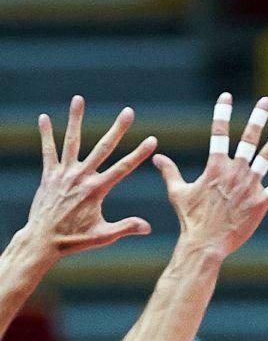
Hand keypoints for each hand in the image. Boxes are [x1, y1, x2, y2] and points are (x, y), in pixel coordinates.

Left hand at [24, 96, 156, 259]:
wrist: (41, 241)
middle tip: (129, 111)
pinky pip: (48, 151)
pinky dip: (46, 134)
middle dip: (118, 129)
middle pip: (103, 148)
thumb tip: (148, 227)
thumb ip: (126, 227)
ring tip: (79, 99)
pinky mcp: (49, 176)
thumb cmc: (74, 240)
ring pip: (72, 141)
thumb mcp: (103, 236)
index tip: (152, 140)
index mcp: (96, 190)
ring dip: (76, 119)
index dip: (139, 153)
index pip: (123, 168)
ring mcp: (63, 174)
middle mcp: (80, 177)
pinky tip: (44, 117)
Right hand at [153, 93, 267, 257]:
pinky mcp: (262, 201)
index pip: (218, 134)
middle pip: (248, 139)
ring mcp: (250, 186)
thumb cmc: (191, 220)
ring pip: (267, 156)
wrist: (205, 243)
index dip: (221, 113)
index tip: (226, 95)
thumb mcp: (178, 193)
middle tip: (267, 101)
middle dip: (258, 118)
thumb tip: (156, 156)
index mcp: (215, 167)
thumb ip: (170, 172)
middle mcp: (234, 172)